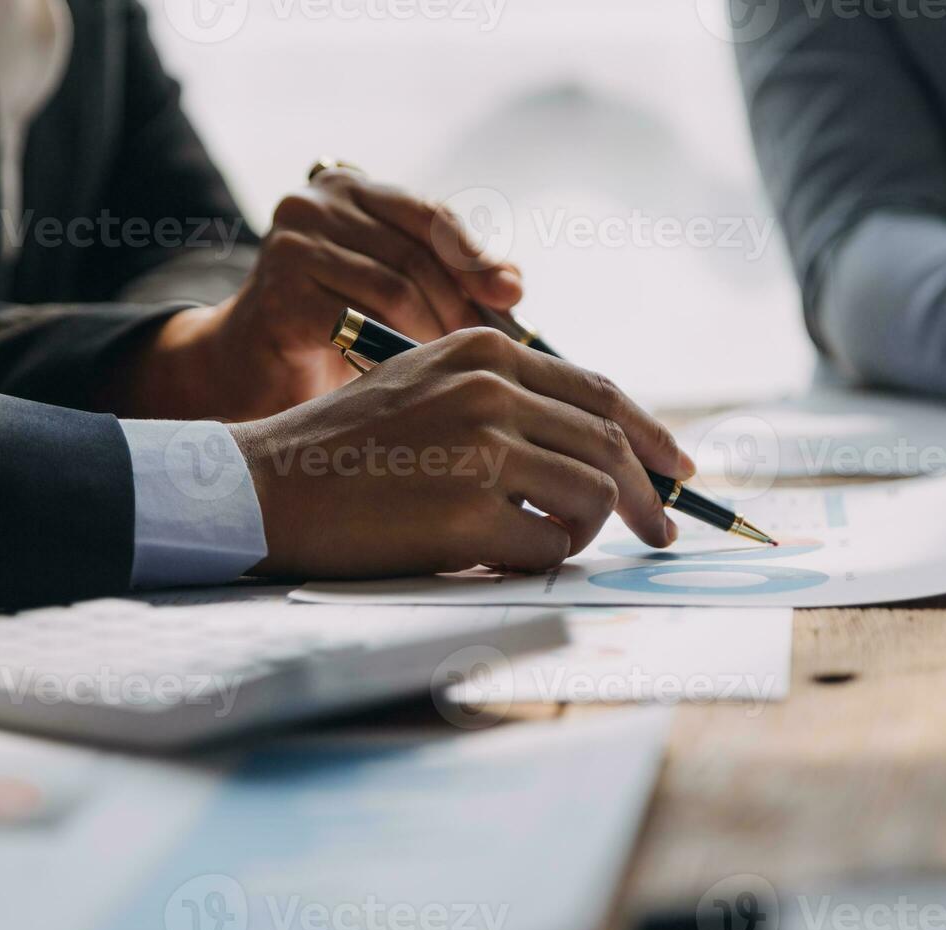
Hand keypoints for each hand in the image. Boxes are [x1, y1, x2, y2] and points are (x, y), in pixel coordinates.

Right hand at [119, 169, 522, 419]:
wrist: (252, 369)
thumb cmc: (333, 329)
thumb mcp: (393, 290)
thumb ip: (447, 275)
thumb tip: (513, 284)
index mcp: (348, 187)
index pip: (428, 215)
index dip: (474, 256)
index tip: (511, 295)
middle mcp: (314, 203)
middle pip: (416, 253)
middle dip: (460, 304)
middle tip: (489, 349)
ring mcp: (292, 246)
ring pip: (394, 287)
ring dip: (433, 332)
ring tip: (454, 366)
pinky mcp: (280, 296)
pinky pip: (360, 322)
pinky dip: (395, 352)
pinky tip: (412, 377)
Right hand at [228, 328, 695, 577]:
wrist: (266, 486)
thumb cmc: (348, 445)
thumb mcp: (429, 384)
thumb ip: (506, 395)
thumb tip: (597, 443)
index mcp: (486, 352)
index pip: (599, 392)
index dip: (652, 435)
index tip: (679, 469)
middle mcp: (491, 390)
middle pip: (611, 446)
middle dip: (650, 498)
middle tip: (662, 534)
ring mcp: (482, 450)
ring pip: (593, 498)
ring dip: (585, 533)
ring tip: (548, 543)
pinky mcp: (467, 514)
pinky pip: (549, 548)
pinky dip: (541, 561)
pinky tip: (500, 556)